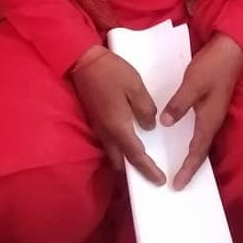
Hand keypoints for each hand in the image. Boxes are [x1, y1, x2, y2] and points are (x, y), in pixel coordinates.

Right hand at [70, 46, 165, 185]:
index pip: (136, 156)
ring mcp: (98, 127)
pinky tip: (129, 140)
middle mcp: (106, 133)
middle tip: (150, 172)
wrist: (84, 62)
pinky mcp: (95, 120)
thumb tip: (149, 127)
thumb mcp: (135, 87)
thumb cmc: (111, 72)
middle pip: (120, 161)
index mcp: (118, 127)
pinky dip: (120, 148)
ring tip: (141, 159)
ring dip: (126, 160)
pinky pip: (109, 143)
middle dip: (134, 170)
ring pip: (113, 153)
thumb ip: (145, 110)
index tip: (159, 181)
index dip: (148, 170)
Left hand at [159, 34, 242, 189]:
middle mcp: (212, 120)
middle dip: (190, 168)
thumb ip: (179, 104)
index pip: (197, 151)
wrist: (230, 49)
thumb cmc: (213, 66)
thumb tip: (165, 124)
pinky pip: (199, 130)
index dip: (187, 169)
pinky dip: (191, 141)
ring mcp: (212, 113)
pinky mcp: (209, 105)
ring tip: (179, 167)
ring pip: (200, 141)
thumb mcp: (193, 84)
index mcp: (209, 119)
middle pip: (200, 151)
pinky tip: (181, 139)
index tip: (178, 185)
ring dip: (191, 155)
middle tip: (177, 183)